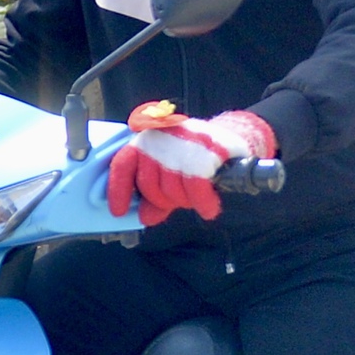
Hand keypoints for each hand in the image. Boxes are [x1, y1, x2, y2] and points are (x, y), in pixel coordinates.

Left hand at [105, 103, 275, 226]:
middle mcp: (162, 138)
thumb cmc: (198, 156)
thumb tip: (145, 217)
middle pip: (150, 184)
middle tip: (179, 203)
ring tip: (198, 201)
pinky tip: (208, 209)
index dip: (118, 191)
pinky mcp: (207, 150)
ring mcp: (184, 142)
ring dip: (186, 202)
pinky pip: (197, 187)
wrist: (236, 137)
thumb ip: (156, 194)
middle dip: (164, 201)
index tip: (119, 212)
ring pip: (173, 188)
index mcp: (147, 140)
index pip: (124, 164)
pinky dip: (203, 203)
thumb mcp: (172, 172)